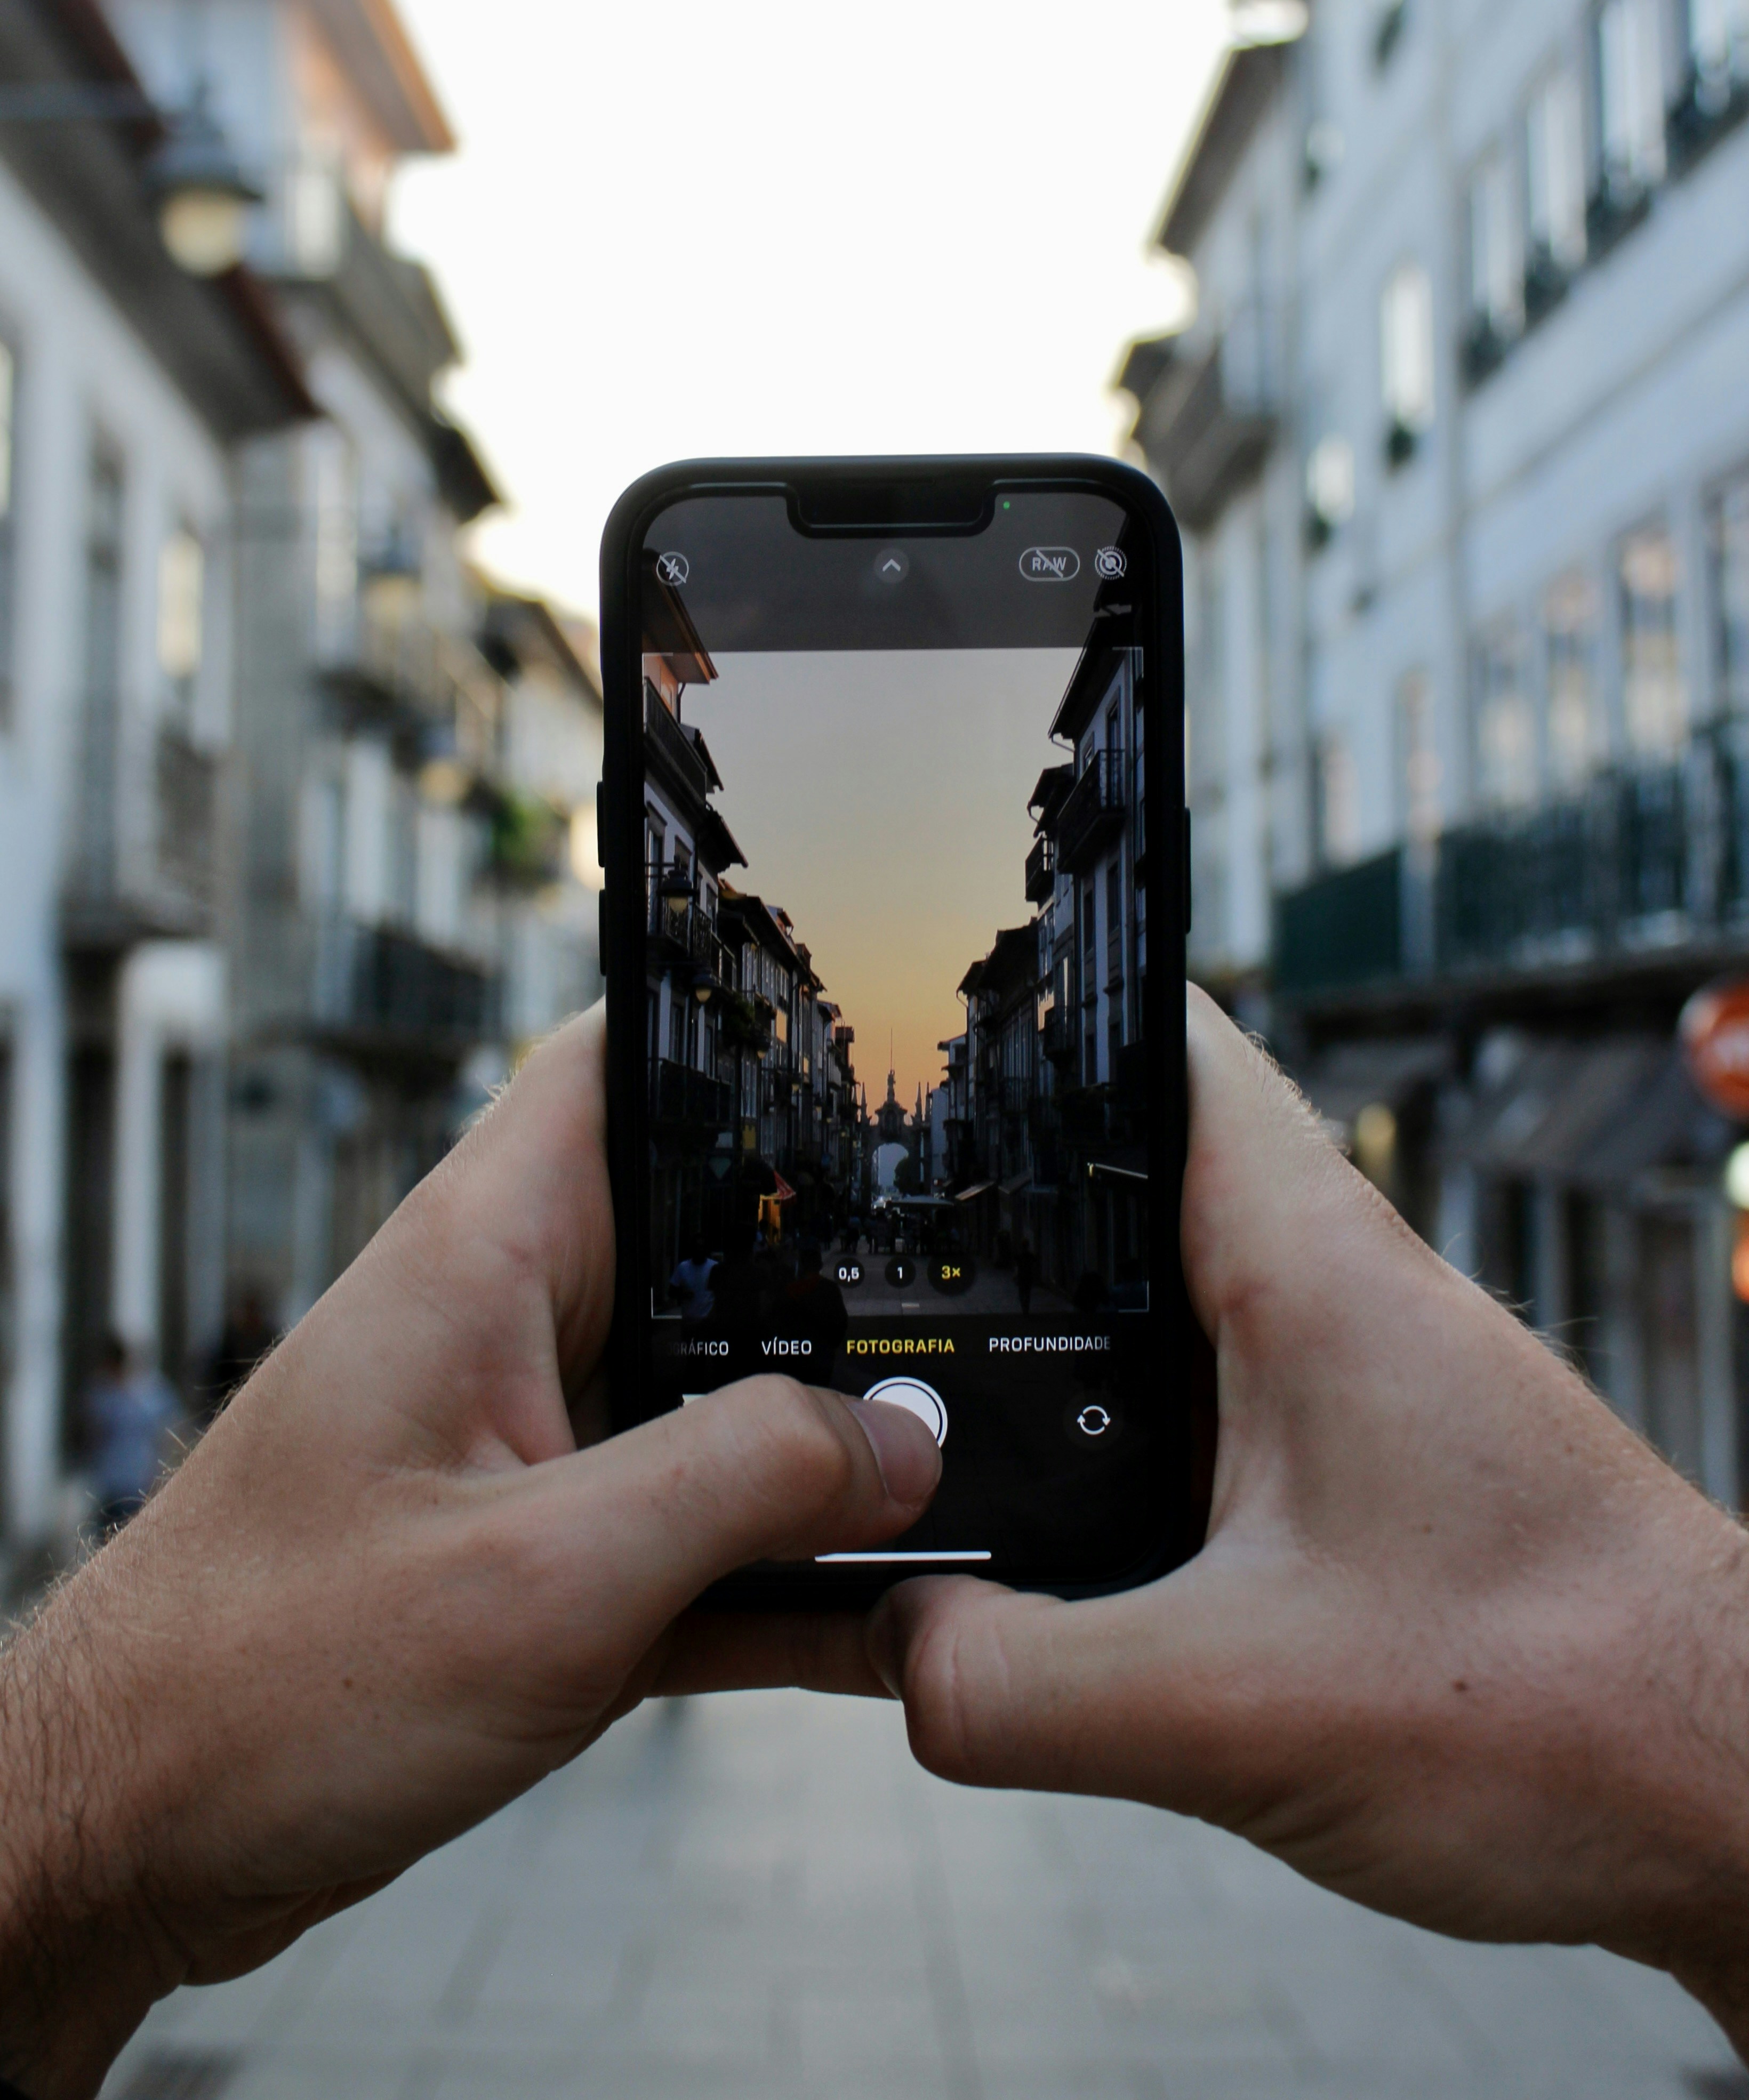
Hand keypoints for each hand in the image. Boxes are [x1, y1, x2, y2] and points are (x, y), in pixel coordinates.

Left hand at [0, 1005, 939, 2099]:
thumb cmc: (263, 1686)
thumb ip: (739, 1487)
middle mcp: (502, 1324)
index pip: (618, 1064)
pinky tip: (884, 1618)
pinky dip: (773, 1571)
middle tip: (996, 1309)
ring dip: (822, 1449)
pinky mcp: (530, 1553)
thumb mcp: (542, 1581)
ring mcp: (519, 1440)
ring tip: (977, 1477)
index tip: (894, 1060)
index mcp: (480, 1258)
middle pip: (703, 1243)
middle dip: (840, 1278)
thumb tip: (905, 1441)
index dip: (746, 1039)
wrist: (124, 1839)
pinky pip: (687, 1533)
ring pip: (710, 1400)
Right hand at [872, 986, 1748, 2050]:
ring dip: (1030, 1363)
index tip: (894, 1026)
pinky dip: (1090, 1460)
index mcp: (1307, 1262)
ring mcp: (1335, 1383)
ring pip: (1138, 1317)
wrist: (1723, 1789)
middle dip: (972, 1220)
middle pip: (1111, 1186)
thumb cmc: (1565, 1704)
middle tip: (829, 1253)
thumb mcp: (1242, 1712)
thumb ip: (1027, 1683)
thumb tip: (891, 1645)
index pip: (1161, 1040)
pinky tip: (1021, 1543)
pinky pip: (1178, 1424)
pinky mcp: (1341, 1476)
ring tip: (887, 1408)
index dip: (1022, 1009)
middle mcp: (1322, 1293)